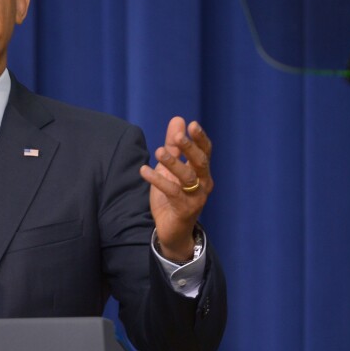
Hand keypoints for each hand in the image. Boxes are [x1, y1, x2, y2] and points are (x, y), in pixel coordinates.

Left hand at [139, 116, 212, 261]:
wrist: (172, 230)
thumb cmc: (172, 197)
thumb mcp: (170, 169)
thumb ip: (173, 146)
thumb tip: (178, 119)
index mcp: (202, 172)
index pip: (205, 151)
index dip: (200, 138)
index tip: (192, 124)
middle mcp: (203, 183)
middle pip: (200, 162)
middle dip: (190, 148)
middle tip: (177, 137)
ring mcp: (196, 197)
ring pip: (187, 177)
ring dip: (173, 163)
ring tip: (158, 152)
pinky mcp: (185, 209)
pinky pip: (172, 192)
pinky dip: (157, 180)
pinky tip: (143, 170)